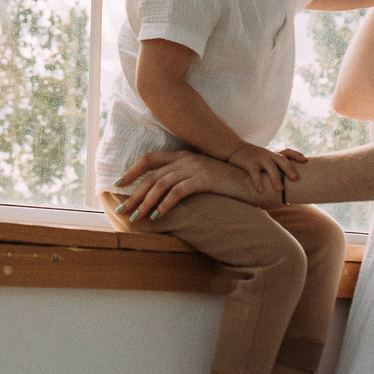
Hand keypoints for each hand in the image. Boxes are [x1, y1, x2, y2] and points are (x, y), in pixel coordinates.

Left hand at [108, 146, 264, 221]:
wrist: (255, 180)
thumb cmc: (228, 183)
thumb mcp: (203, 177)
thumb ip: (184, 180)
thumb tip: (162, 194)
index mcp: (184, 155)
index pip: (150, 159)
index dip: (132, 171)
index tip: (118, 184)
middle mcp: (187, 159)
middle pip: (152, 175)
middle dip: (134, 194)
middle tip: (121, 210)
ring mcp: (196, 167)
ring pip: (162, 184)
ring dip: (146, 203)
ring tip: (136, 218)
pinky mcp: (205, 179)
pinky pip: (179, 191)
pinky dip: (166, 204)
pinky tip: (158, 215)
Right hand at [227, 141, 305, 198]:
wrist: (234, 149)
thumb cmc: (253, 159)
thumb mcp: (265, 160)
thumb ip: (274, 169)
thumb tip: (285, 190)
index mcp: (274, 155)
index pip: (288, 152)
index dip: (297, 156)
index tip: (305, 161)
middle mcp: (268, 155)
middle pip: (282, 160)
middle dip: (289, 168)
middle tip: (295, 179)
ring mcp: (259, 158)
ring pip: (270, 166)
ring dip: (275, 178)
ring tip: (279, 189)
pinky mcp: (249, 163)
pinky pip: (254, 172)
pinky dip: (258, 181)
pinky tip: (260, 190)